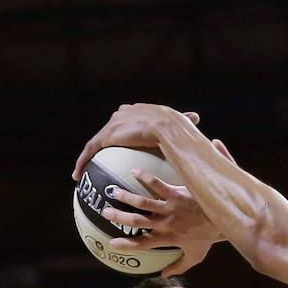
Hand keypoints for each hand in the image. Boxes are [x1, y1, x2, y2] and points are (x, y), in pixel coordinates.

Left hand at [72, 105, 199, 180]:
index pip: (132, 119)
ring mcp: (116, 123)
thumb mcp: (189, 131)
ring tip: (81, 171)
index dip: (127, 130)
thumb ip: (192, 129)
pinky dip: (83, 161)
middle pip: (112, 128)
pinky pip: (91, 149)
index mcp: (145, 112)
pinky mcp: (108, 134)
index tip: (125, 142)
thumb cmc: (184, 134)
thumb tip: (210, 135)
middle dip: (105, 140)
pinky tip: (76, 175)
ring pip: (98, 140)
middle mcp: (127, 113)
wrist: (171, 129)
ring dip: (89, 155)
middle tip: (101, 157)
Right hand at [103, 138, 235, 277]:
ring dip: (127, 196)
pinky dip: (145, 178)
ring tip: (112, 190)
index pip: (144, 244)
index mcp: (168, 239)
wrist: (224, 217)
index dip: (127, 245)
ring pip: (144, 203)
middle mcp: (166, 224)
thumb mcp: (195, 257)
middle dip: (119, 217)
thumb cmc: (209, 237)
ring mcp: (171, 208)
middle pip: (138, 222)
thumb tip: (163, 276)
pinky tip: (134, 170)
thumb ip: (178, 266)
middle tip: (104, 212)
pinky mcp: (177, 194)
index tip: (111, 244)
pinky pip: (158, 185)